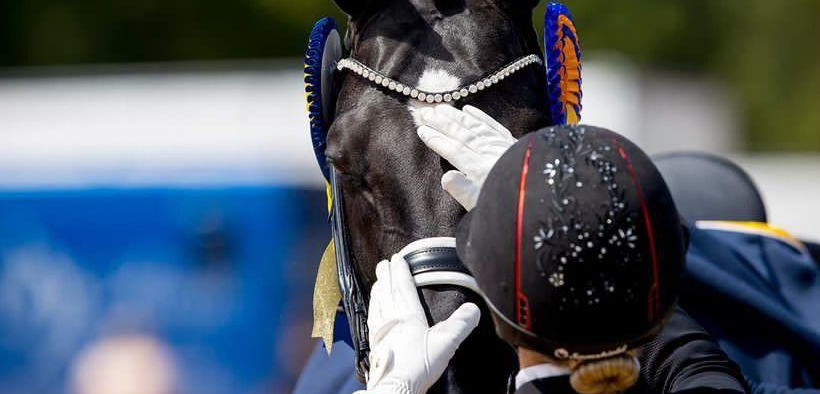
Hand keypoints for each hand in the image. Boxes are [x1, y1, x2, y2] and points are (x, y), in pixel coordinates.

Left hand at [363, 254, 480, 393]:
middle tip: (383, 263)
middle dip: (386, 276)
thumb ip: (461, 323)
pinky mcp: (376, 346)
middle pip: (387, 291)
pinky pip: (372, 320)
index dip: (400, 270)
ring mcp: (380, 332)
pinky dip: (373, 310)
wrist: (395, 388)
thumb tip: (473, 309)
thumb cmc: (418, 365)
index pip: (402, 286)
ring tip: (377, 283)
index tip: (397, 258)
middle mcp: (391, 319)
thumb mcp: (446, 342)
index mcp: (407, 314)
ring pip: (377, 305)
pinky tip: (373, 313)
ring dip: (378, 291)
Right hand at [417, 105, 516, 210]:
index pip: (454, 150)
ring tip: (440, 107)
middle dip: (441, 122)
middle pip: (462, 133)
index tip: (421, 130)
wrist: (540, 198)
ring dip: (456, 116)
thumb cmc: (507, 206)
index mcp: (480, 169)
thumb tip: (446, 177)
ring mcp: (502, 146)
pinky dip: (480, 116)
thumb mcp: (481, 206)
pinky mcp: (513, 143)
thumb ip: (463, 191)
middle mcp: (490, 153)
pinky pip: (493, 126)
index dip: (437, 140)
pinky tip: (468, 109)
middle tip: (424, 112)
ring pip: (475, 126)